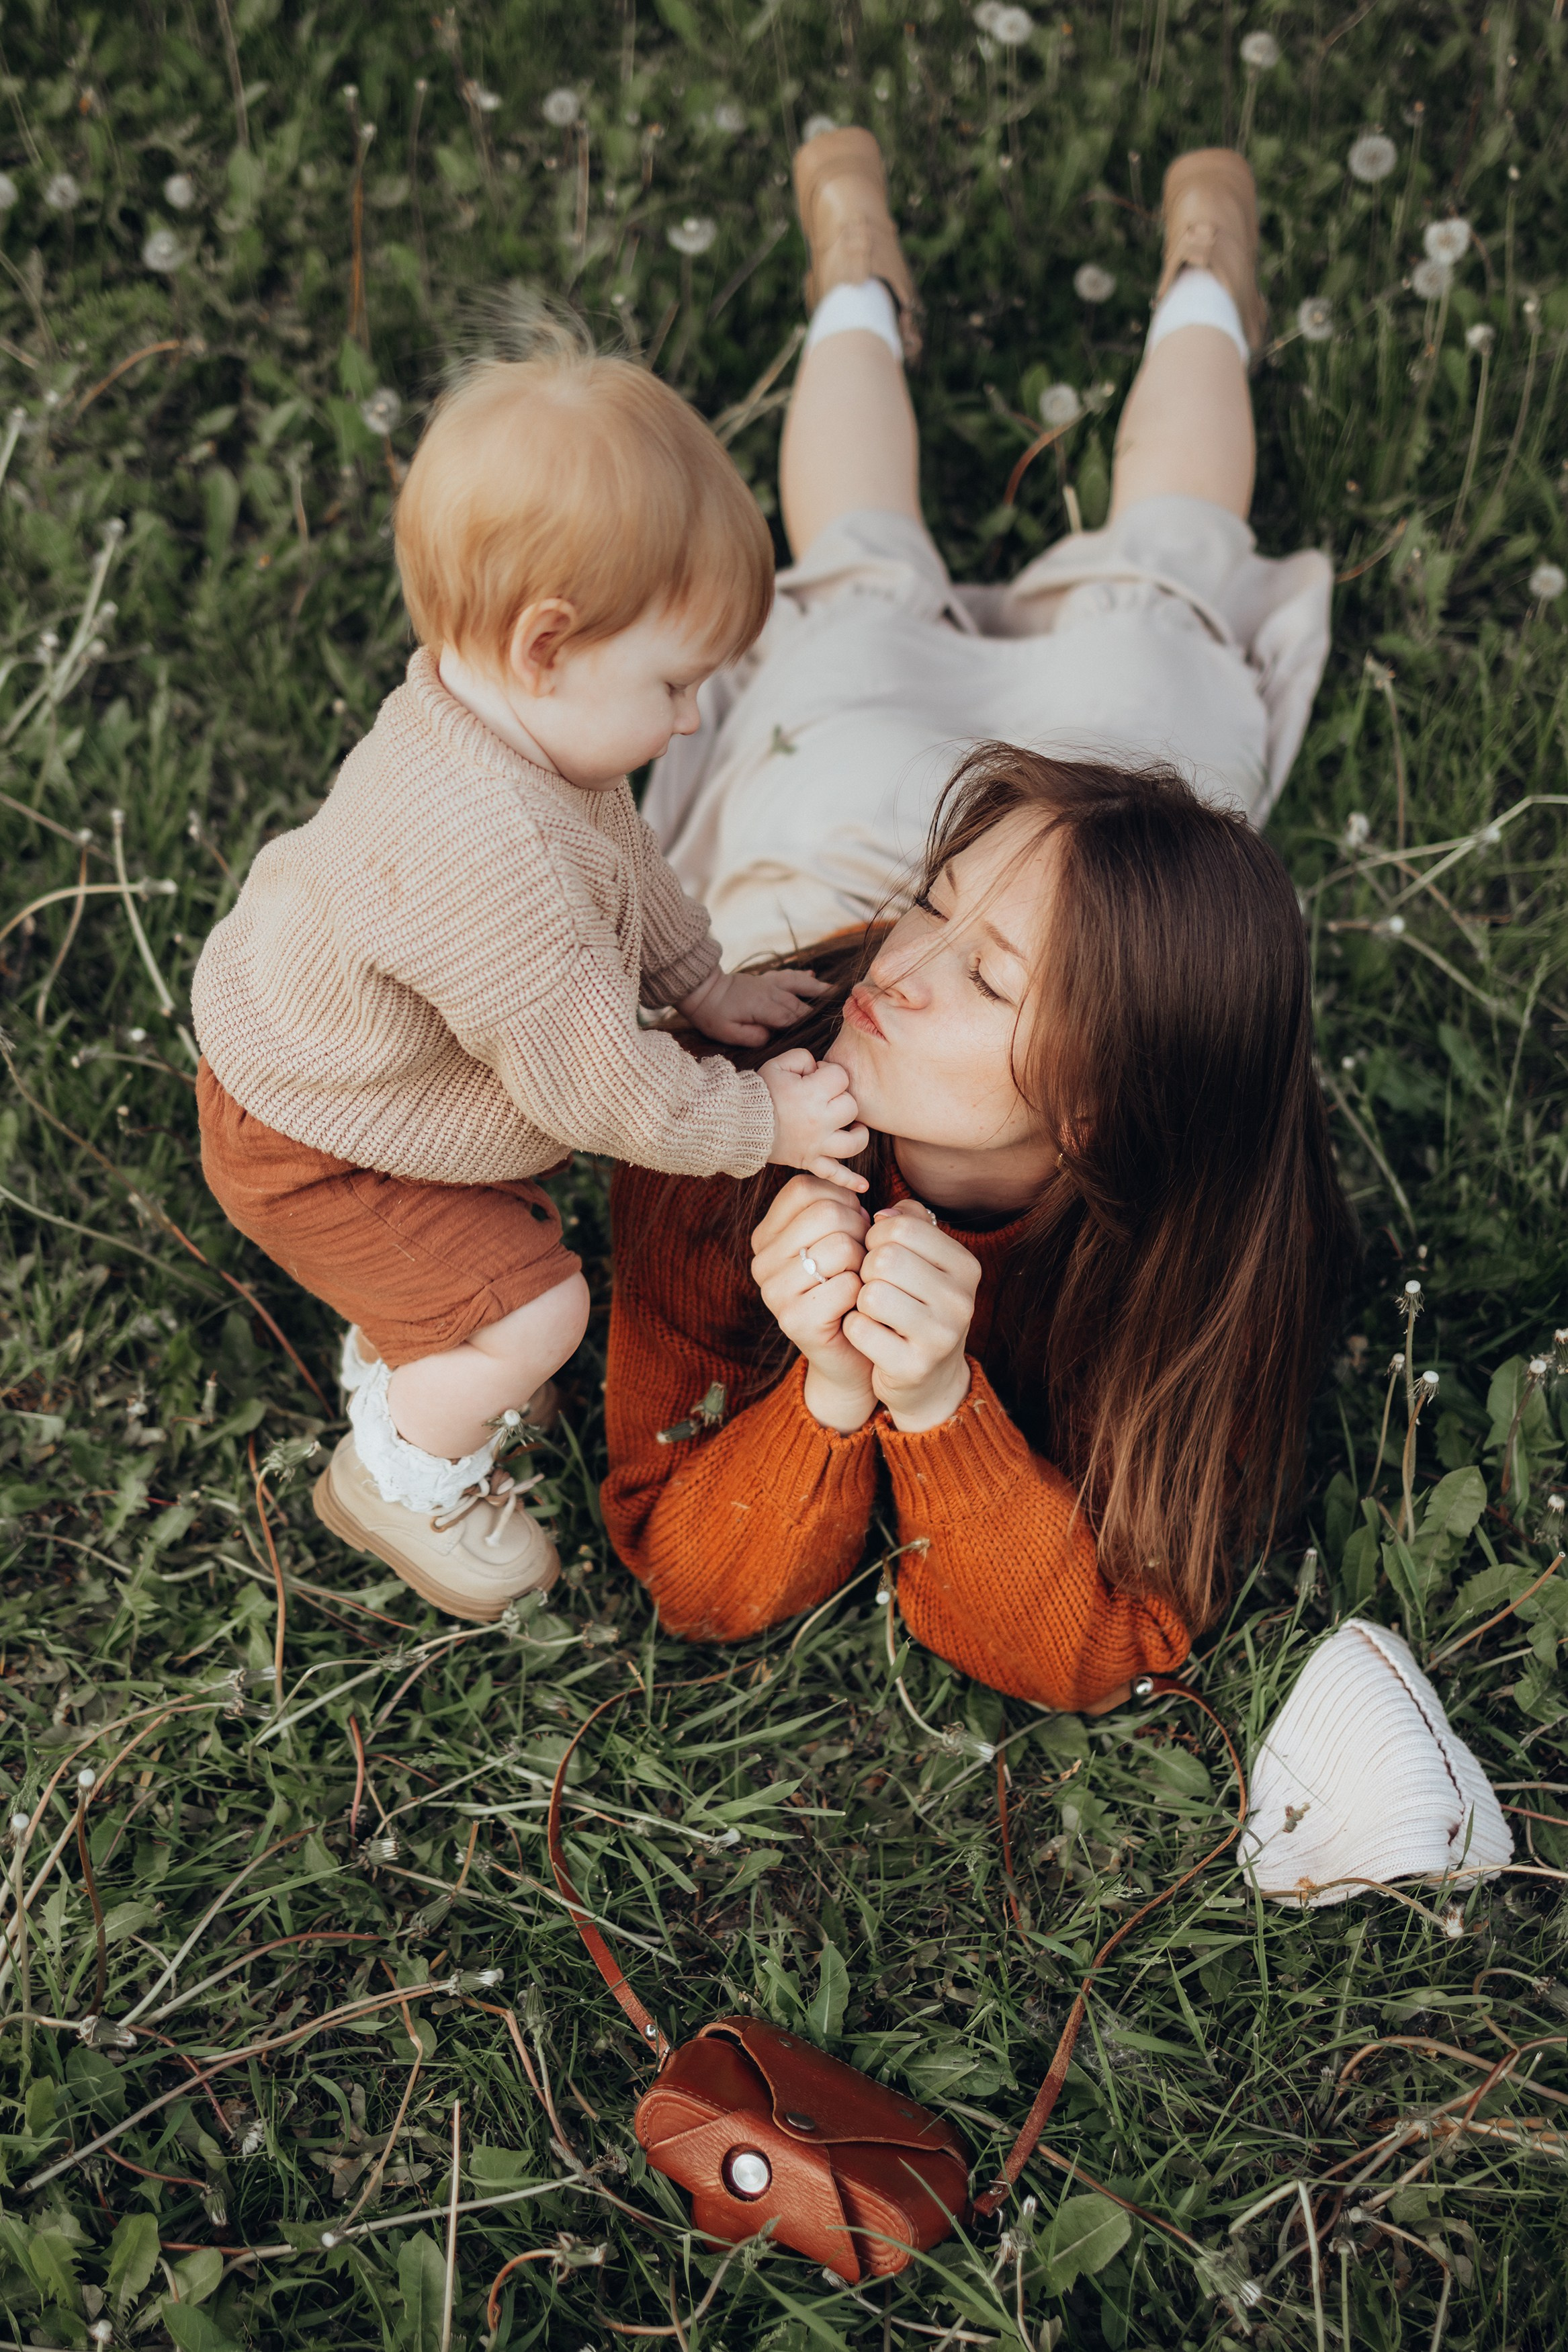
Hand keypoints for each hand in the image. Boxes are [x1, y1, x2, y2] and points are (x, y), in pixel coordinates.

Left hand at [677, 964, 828, 1046]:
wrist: (701, 990)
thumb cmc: (712, 1015)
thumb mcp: (727, 1033)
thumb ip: (752, 1036)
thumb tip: (772, 1037)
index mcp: (762, 1007)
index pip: (791, 1016)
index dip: (808, 1022)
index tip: (827, 1027)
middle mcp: (769, 992)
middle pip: (799, 1002)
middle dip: (819, 1008)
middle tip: (842, 1011)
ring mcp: (768, 983)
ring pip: (798, 984)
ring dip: (817, 988)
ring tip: (835, 991)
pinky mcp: (765, 979)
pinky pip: (787, 975)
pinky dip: (802, 976)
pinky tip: (813, 976)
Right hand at [751, 1173, 873, 1430]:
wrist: (857, 1351)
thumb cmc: (854, 1286)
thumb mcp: (846, 1235)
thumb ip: (843, 1203)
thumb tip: (856, 1186)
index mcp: (766, 1235)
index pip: (804, 1188)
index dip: (843, 1200)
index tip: (854, 1227)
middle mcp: (760, 1261)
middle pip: (825, 1213)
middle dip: (859, 1232)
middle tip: (861, 1260)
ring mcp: (772, 1293)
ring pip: (840, 1246)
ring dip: (864, 1264)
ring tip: (858, 1283)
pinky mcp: (793, 1321)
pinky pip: (847, 1285)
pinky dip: (863, 1293)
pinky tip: (856, 1308)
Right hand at [761, 1048, 868, 1192]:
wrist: (738, 1123)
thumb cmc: (759, 1092)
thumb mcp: (778, 1064)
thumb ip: (804, 1058)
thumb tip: (819, 1068)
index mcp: (813, 1094)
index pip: (841, 1077)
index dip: (829, 1073)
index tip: (814, 1076)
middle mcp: (820, 1121)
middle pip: (851, 1107)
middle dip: (840, 1098)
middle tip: (822, 1098)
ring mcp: (817, 1145)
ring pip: (854, 1143)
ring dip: (858, 1135)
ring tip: (852, 1128)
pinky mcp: (809, 1161)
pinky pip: (833, 1174)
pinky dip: (849, 1181)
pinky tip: (863, 1186)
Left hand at [842, 1199, 980, 1430]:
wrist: (929, 1380)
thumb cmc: (917, 1308)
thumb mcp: (924, 1263)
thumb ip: (909, 1226)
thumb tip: (883, 1213)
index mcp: (965, 1266)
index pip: (903, 1226)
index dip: (877, 1237)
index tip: (881, 1255)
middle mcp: (961, 1300)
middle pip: (885, 1258)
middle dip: (867, 1269)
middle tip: (873, 1286)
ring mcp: (941, 1337)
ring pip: (871, 1294)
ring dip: (861, 1301)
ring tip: (874, 1312)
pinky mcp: (913, 1367)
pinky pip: (860, 1330)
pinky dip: (854, 1329)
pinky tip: (871, 1336)